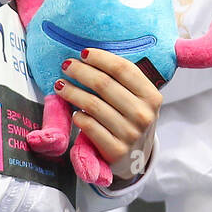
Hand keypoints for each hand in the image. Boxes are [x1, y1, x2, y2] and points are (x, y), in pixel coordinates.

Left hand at [56, 49, 161, 182]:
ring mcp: (130, 133)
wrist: (136, 159)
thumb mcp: (138, 100)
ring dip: (72, 91)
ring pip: (93, 104)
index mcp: (151, 96)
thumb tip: (90, 56)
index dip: (100, 58)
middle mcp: (143, 114)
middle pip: (104, 84)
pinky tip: (72, 112)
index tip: (83, 53)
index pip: (123, 69)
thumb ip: (123, 81)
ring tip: (60, 85)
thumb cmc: (131, 121)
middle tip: (66, 65)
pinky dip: (78, 116)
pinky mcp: (116, 150)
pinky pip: (90, 126)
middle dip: (81, 71)